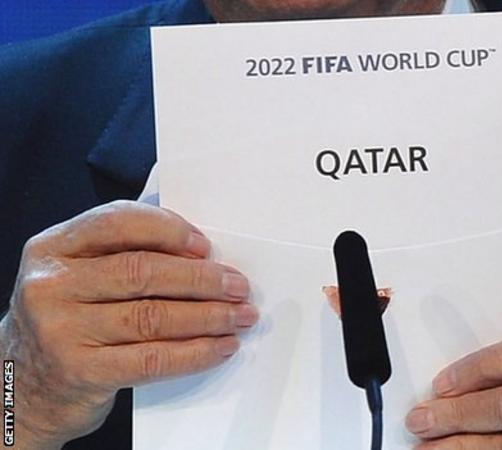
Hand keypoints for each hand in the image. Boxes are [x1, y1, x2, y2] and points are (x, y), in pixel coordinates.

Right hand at [0, 201, 258, 448]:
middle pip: (142, 272)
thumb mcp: (79, 276)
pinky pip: (152, 359)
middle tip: (239, 286)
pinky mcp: (81, 371)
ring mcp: (62, 330)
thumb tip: (199, 247)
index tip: (207, 246)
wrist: (24, 387)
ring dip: (208, 316)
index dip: (169, 230)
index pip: (117, 222)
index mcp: (54, 248)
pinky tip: (221, 347)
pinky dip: (195, 353)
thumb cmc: (69, 320)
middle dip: (202, 278)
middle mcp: (52, 285)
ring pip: (153, 316)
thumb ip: (124, 252)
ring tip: (240, 316)